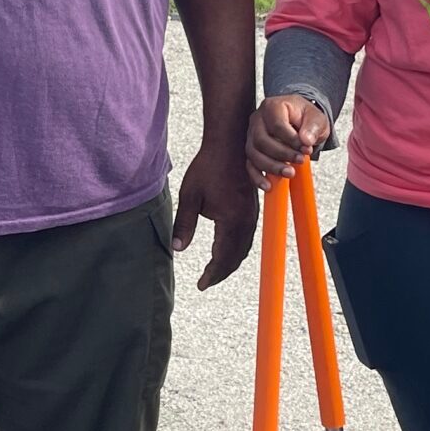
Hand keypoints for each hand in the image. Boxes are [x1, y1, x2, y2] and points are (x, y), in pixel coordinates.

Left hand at [172, 139, 257, 290]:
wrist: (230, 145)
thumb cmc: (208, 168)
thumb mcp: (190, 196)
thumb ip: (184, 224)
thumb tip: (177, 249)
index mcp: (231, 221)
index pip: (222, 258)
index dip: (212, 274)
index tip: (201, 285)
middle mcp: (246, 221)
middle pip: (236, 257)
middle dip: (221, 273)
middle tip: (206, 282)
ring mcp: (252, 215)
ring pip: (244, 248)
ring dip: (230, 262)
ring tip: (215, 270)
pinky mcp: (252, 208)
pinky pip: (247, 237)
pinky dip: (237, 250)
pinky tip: (227, 249)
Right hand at [245, 95, 332, 190]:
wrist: (298, 119)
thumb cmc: (304, 116)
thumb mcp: (315, 117)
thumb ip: (312, 126)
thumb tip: (305, 140)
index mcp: (272, 106)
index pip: (277, 124)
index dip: (291, 139)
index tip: (306, 148)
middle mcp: (257, 120)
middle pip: (261, 140)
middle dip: (282, 154)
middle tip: (300, 161)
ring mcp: (252, 135)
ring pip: (254, 154)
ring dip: (271, 166)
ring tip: (290, 173)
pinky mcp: (252, 150)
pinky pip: (250, 165)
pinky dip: (257, 177)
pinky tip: (268, 185)